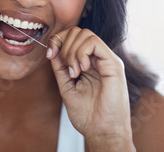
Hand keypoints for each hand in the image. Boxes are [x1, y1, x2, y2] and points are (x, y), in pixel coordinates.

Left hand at [47, 27, 134, 150]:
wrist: (101, 132)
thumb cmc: (87, 114)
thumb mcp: (66, 86)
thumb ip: (60, 67)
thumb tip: (52, 49)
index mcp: (88, 62)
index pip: (72, 36)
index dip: (57, 40)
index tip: (49, 54)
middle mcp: (99, 58)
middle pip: (77, 31)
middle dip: (63, 45)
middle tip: (66, 68)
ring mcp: (107, 60)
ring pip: (84, 34)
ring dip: (72, 51)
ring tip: (75, 72)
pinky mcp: (114, 64)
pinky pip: (93, 42)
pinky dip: (81, 52)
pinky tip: (82, 69)